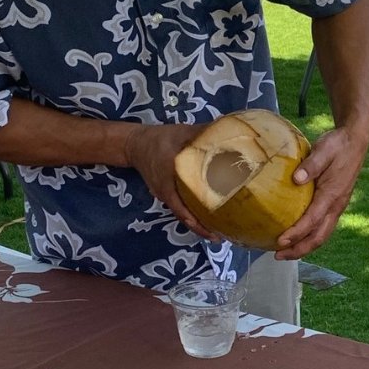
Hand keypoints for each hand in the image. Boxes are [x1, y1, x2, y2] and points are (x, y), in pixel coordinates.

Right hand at [125, 124, 220, 240]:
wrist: (135, 144)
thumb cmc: (161, 138)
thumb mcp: (183, 132)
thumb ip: (206, 134)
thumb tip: (232, 133)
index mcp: (171, 175)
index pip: (183, 203)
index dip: (197, 219)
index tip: (215, 228)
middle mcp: (167, 191)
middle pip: (185, 215)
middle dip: (202, 228)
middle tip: (222, 236)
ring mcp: (164, 196)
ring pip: (182, 215)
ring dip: (198, 225)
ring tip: (218, 233)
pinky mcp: (165, 196)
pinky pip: (179, 209)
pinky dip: (192, 216)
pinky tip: (206, 219)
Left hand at [273, 126, 368, 260]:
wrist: (355, 142)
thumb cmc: (337, 145)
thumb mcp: (324, 149)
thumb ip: (311, 164)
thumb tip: (296, 178)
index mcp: (332, 195)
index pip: (312, 220)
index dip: (296, 233)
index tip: (280, 241)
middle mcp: (336, 205)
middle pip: (319, 237)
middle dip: (299, 249)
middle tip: (278, 256)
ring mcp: (337, 207)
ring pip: (321, 235)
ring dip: (304, 246)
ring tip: (284, 252)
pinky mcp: (334, 204)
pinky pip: (322, 227)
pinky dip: (309, 237)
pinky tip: (296, 237)